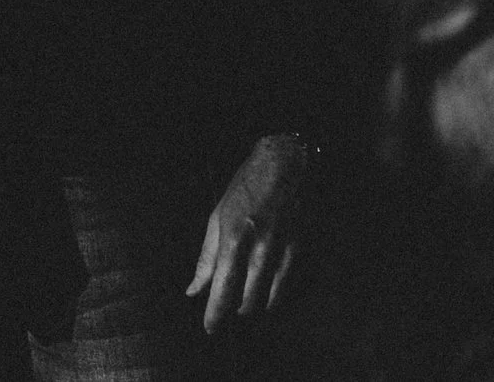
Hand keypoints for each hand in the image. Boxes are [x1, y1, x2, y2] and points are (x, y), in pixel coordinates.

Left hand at [185, 134, 312, 334]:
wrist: (287, 165)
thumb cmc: (246, 188)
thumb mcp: (218, 216)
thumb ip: (207, 256)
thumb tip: (194, 290)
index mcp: (233, 235)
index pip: (222, 285)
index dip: (215, 312)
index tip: (209, 328)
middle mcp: (258, 246)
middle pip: (247, 298)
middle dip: (235, 312)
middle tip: (226, 313)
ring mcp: (282, 249)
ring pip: (268, 297)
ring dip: (254, 306)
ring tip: (243, 305)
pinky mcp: (300, 250)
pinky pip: (286, 286)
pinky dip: (273, 297)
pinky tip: (265, 297)